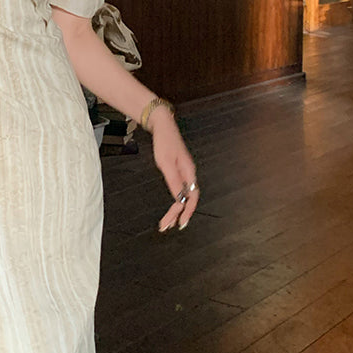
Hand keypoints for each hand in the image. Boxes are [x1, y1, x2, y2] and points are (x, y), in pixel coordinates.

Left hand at [150, 110, 198, 231]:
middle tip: (169, 226)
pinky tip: (173, 205)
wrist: (163, 125)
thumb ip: (173, 181)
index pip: (189, 198)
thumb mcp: (165, 162)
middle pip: (188, 200)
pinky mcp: (179, 170)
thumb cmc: (164, 141)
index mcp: (188, 173)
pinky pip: (181, 189)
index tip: (177, 223)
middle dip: (180, 215)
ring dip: (178, 209)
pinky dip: (177, 200)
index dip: (184, 212)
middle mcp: (189, 174)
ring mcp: (185, 172)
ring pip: (185, 196)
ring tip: (169, 220)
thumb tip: (179, 199)